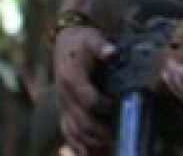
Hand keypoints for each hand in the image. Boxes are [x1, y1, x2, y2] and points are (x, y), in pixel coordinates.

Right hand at [54, 24, 115, 155]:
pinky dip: (80, 147)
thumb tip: (112, 52)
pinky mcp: (65, 112)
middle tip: (119, 137)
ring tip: (110, 148)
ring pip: (73, 132)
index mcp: (72, 79)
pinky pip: (69, 134)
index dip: (104, 106)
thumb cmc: (83, 41)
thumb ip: (102, 46)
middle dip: (100, 132)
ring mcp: (63, 107)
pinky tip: (95, 154)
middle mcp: (65, 97)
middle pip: (81, 122)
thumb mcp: (93, 39)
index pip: (88, 100)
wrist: (65, 43)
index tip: (119, 106)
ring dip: (91, 143)